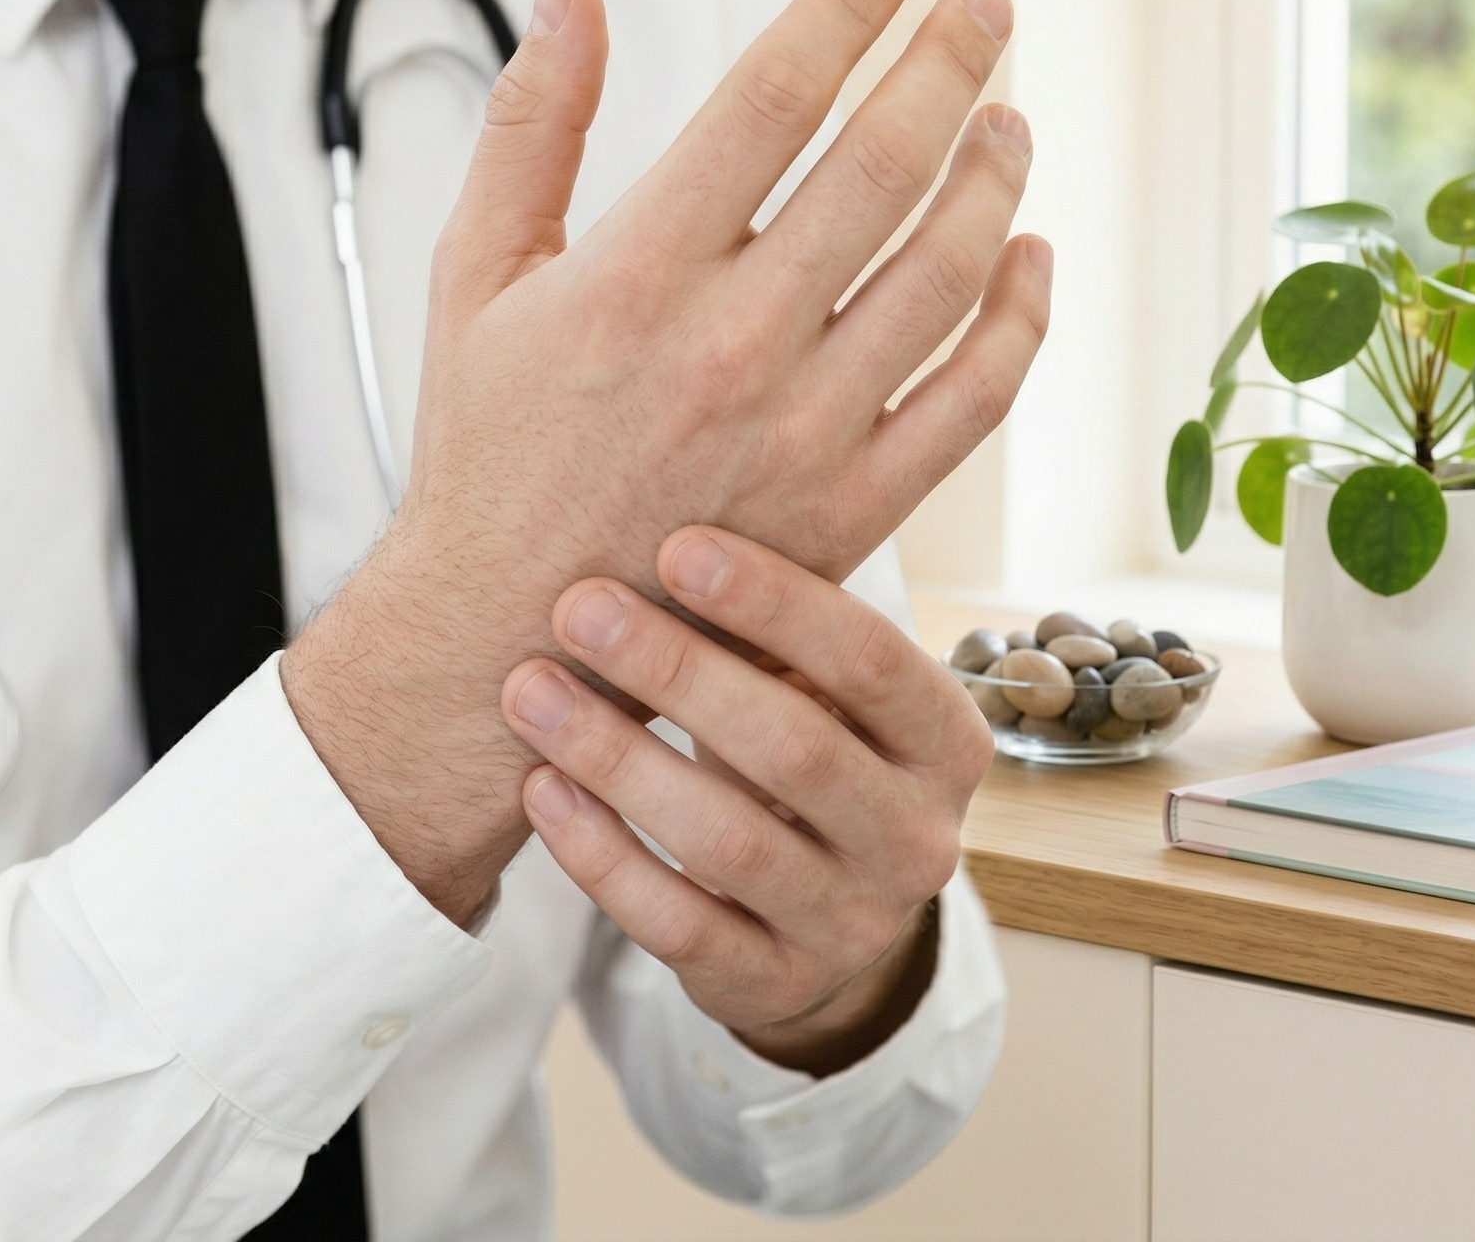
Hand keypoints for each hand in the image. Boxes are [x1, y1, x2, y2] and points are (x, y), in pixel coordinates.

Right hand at [285, 0, 1049, 919]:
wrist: (512, 635)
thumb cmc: (487, 442)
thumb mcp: (475, 269)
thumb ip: (532, 119)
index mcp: (634, 273)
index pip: (769, 99)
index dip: (841, 10)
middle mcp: (730, 346)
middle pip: (881, 166)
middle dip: (948, 63)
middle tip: (985, 4)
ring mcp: (804, 434)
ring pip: (946, 272)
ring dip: (995, 177)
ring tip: (1008, 119)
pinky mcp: (853, 508)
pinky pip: (974, 400)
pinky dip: (1020, 320)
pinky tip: (1029, 257)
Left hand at [504, 528, 991, 1069]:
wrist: (823, 915)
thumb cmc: (807, 748)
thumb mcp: (826, 688)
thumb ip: (781, 619)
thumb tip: (673, 488)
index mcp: (944, 740)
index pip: (870, 658)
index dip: (774, 600)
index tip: (677, 547)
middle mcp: (919, 837)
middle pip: (795, 747)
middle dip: (678, 669)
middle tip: (580, 607)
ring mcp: (852, 923)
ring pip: (728, 839)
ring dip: (618, 756)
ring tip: (531, 689)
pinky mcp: (775, 987)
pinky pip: (678, 925)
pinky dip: (601, 854)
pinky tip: (543, 788)